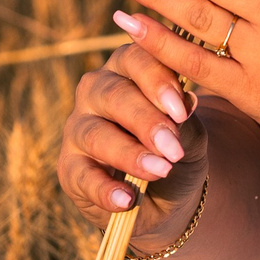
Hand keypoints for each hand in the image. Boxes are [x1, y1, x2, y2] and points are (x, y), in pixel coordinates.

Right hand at [56, 43, 206, 230]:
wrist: (168, 195)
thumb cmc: (177, 148)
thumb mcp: (190, 133)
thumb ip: (183, 119)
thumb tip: (183, 106)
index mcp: (127, 69)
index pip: (136, 60)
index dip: (157, 81)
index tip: (181, 109)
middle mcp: (96, 91)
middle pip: (113, 95)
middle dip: (145, 121)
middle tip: (173, 147)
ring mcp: (77, 128)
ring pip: (96, 135)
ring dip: (130, 155)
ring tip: (161, 171)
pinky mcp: (69, 168)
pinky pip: (82, 176)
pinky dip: (105, 190)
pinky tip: (127, 200)